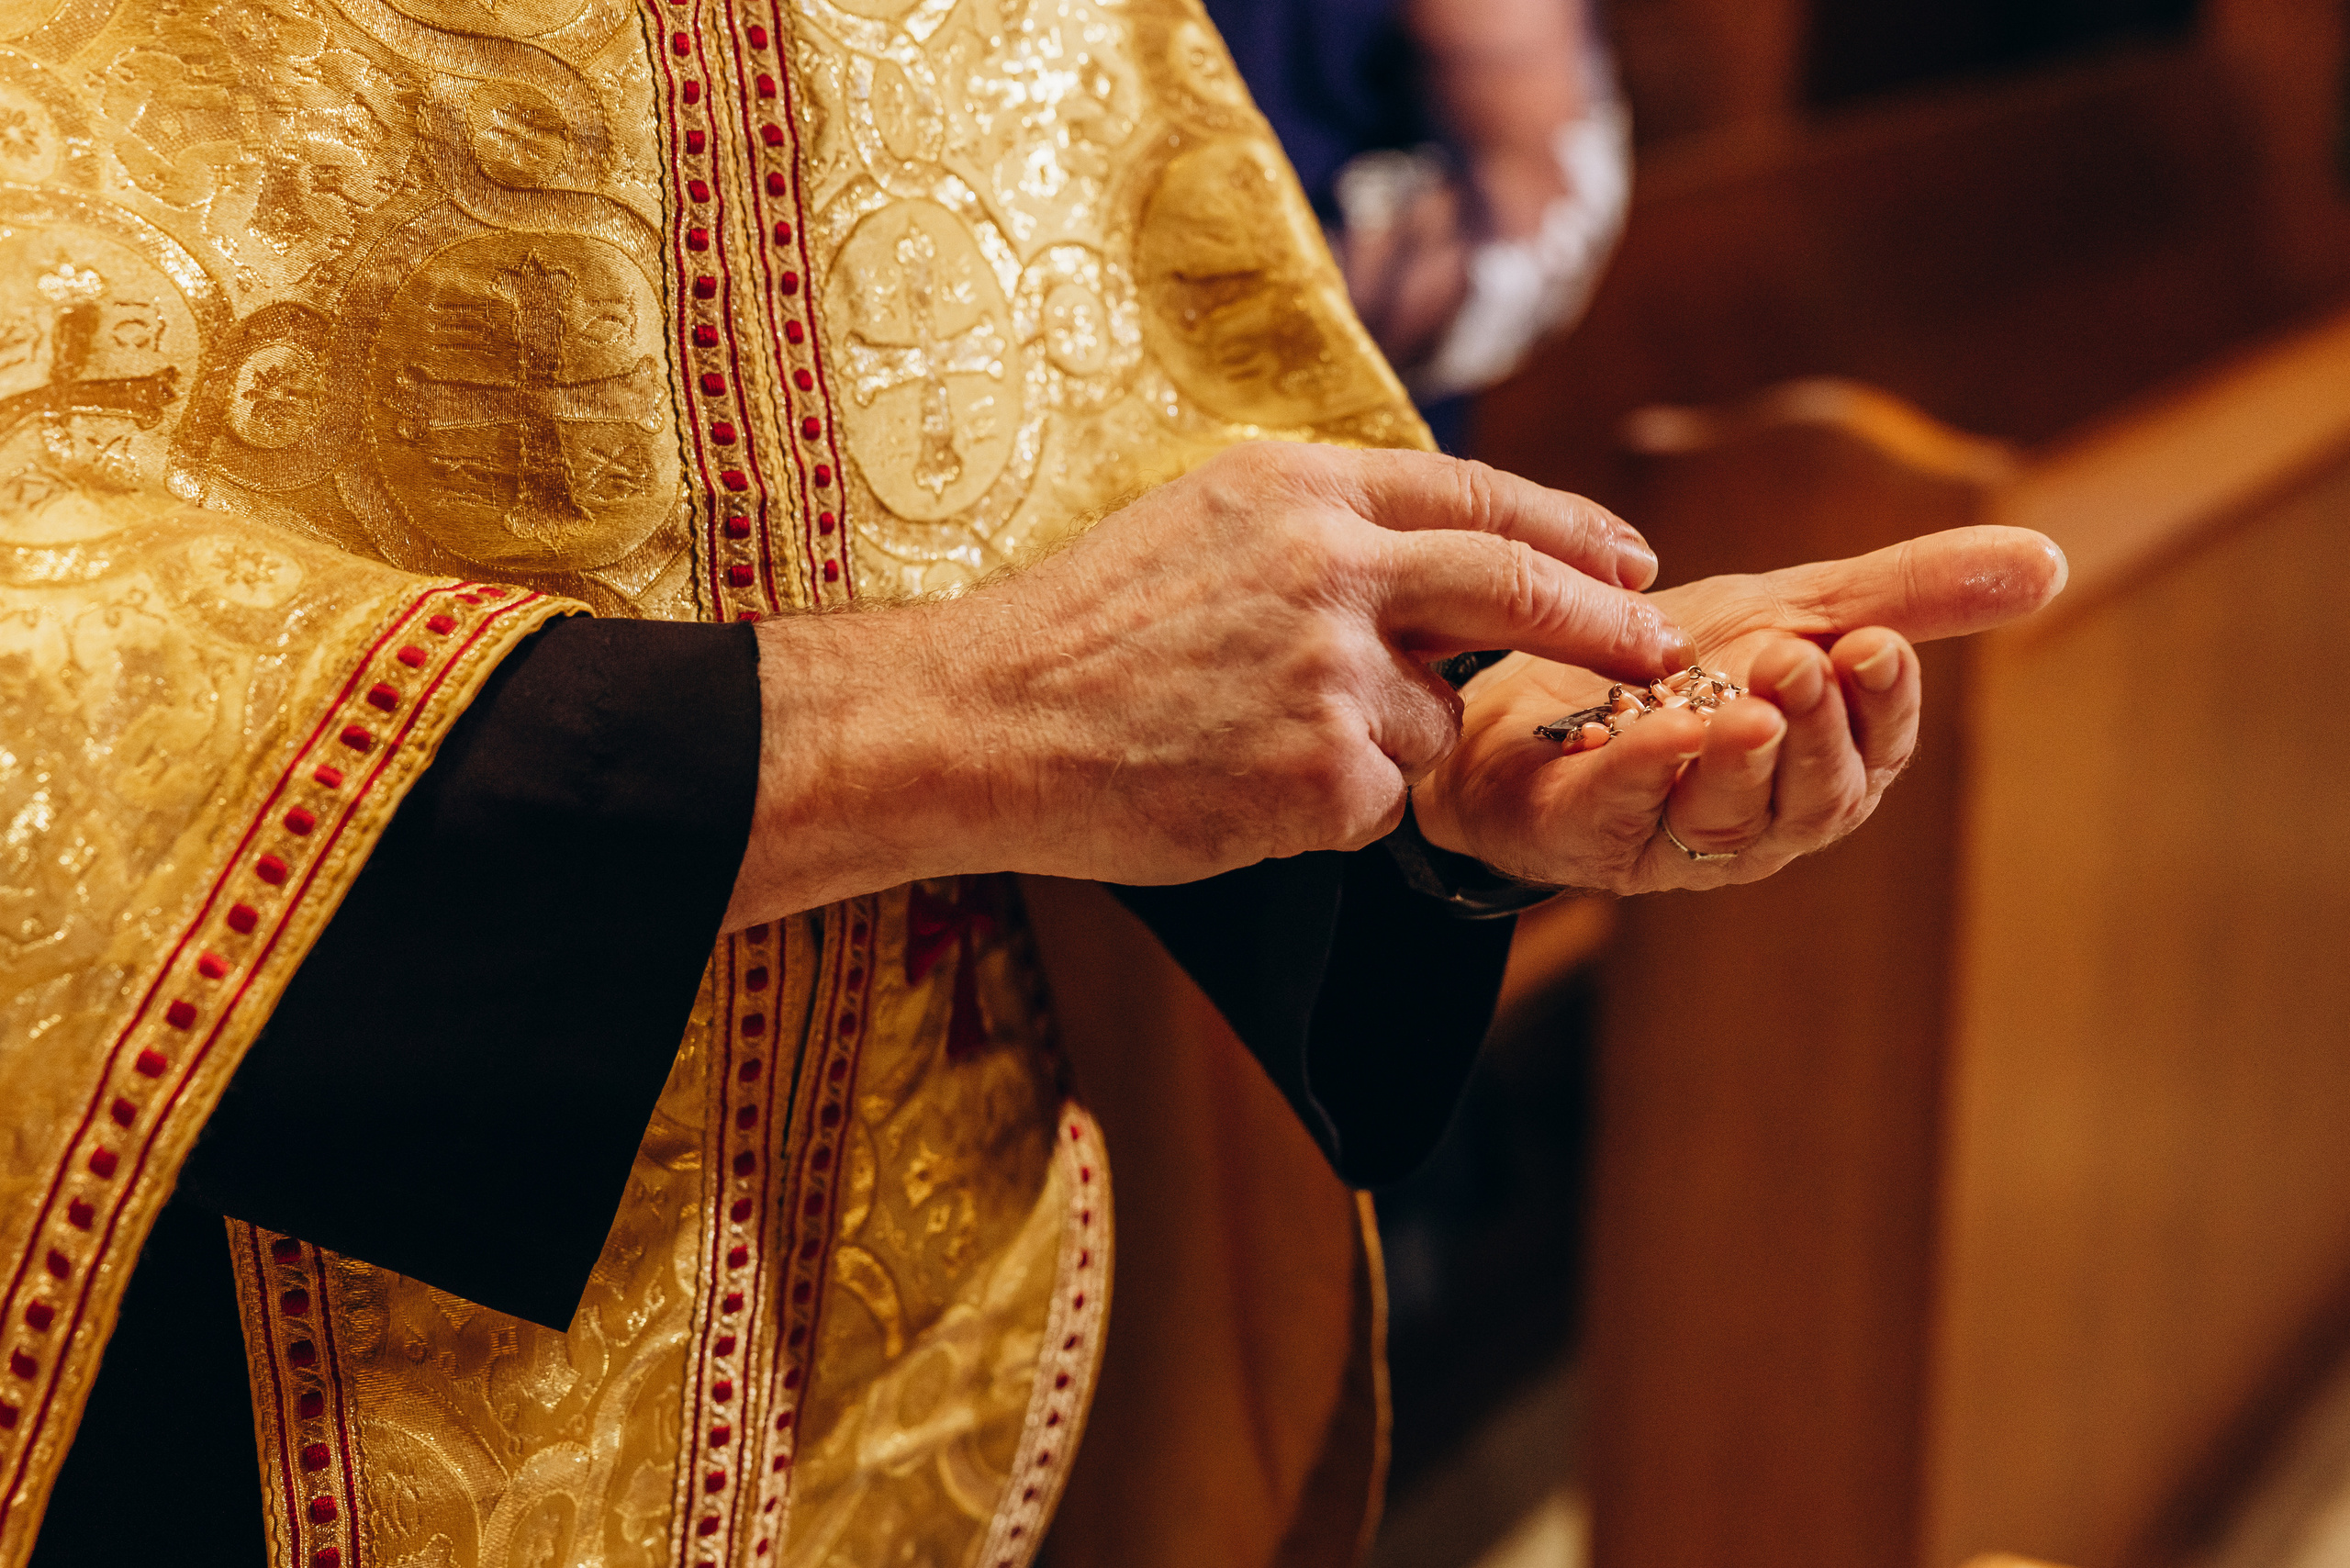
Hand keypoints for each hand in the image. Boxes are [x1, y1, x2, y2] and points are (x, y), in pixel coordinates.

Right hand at [724, 443, 1692, 925]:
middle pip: (1516, 588)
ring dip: (1379, 743)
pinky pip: (1377, 802)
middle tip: (1656, 641)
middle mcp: (1330, 568)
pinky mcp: (1322, 774)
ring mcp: (1331, 673)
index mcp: (1299, 488)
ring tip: (1251, 736)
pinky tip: (1236, 785)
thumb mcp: (1201, 524)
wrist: (983, 719)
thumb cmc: (1078, 629)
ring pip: (1430, 723)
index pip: (1475, 496)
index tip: (1625, 558)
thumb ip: (1323, 530)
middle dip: (1601, 619)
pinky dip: (1327, 806)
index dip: (1566, 530)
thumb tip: (1440, 562)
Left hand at [1410, 526, 2068, 893]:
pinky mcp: (1584, 837)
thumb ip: (1908, 595)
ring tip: (1747, 703)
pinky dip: (1643, 773)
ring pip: (1727, 820)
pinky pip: (1621, 814)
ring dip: (1742, 760)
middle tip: (1806, 659)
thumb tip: (2051, 560)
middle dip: (1818, 732)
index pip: (1877, 751)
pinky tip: (1659, 729)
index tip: (1875, 645)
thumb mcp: (1791, 610)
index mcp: (1819, 767)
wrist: (1515, 694)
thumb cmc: (1669, 667)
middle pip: (1814, 800)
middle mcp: (1756, 819)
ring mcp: (1670, 838)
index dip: (1883, 705)